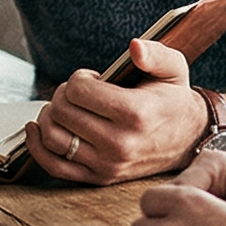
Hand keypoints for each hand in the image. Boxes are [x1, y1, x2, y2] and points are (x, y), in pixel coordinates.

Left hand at [29, 37, 202, 184]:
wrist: (186, 140)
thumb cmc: (173, 100)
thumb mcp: (174, 68)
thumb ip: (155, 53)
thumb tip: (134, 47)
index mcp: (136, 113)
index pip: (79, 90)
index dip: (80, 78)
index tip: (93, 79)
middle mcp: (120, 143)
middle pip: (62, 111)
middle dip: (64, 94)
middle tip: (79, 92)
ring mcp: (108, 165)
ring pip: (53, 137)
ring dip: (50, 116)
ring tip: (65, 107)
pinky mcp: (99, 178)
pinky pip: (54, 166)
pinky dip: (38, 146)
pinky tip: (38, 127)